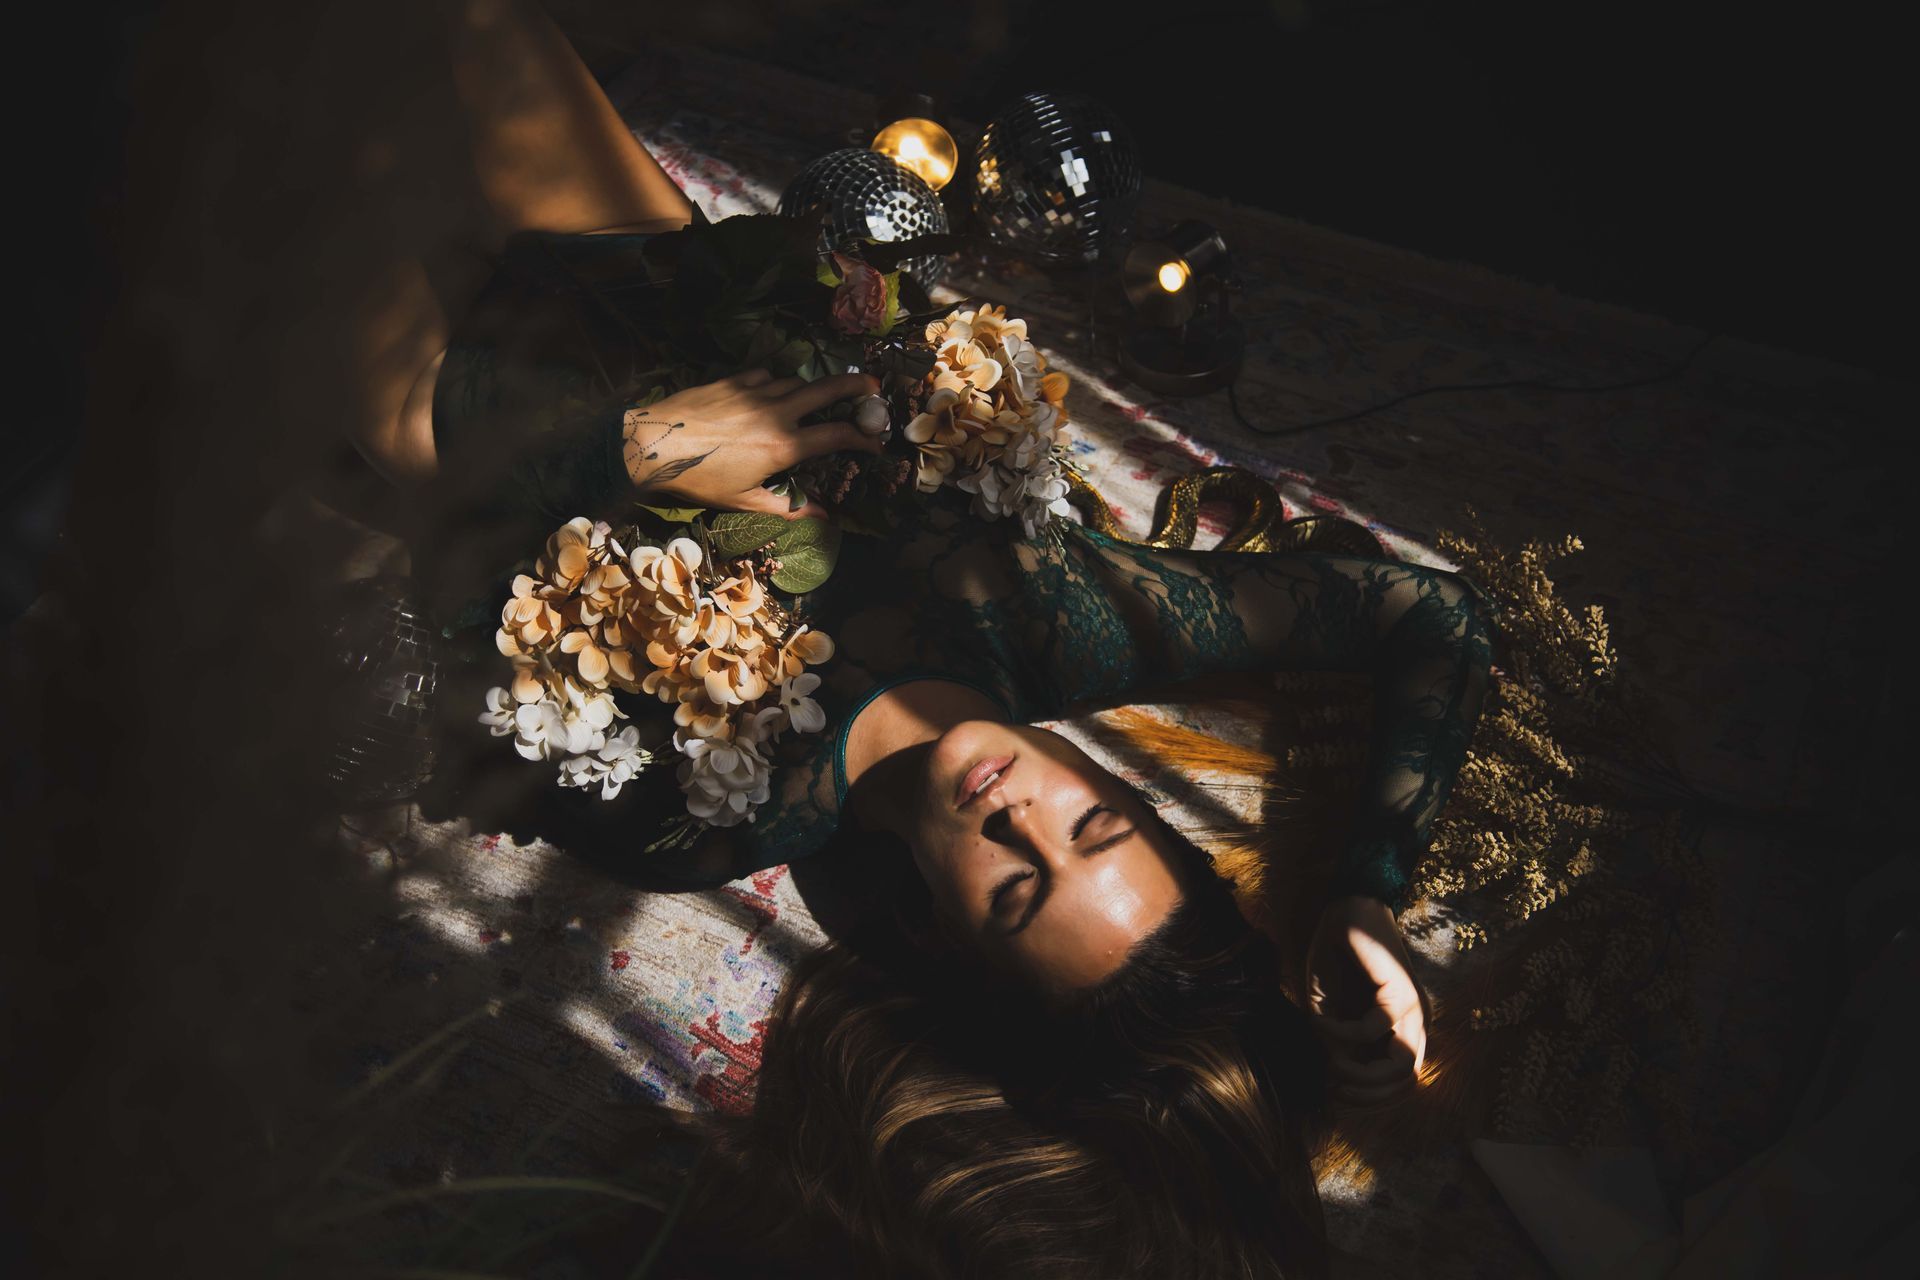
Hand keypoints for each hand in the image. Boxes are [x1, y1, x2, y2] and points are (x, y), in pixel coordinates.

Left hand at [620, 369, 885, 517]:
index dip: (863, 438)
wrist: (651, 445)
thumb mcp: (743, 501)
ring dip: (812, 389)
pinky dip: (777, 382)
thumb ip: (787, 507)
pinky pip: (766, 375)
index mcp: (783, 446)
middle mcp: (776, 413)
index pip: (837, 435)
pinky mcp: (733, 380)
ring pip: (796, 382)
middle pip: (827, 391)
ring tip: (819, 398)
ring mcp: (754, 391)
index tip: (876, 442)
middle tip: (874, 386)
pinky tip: (773, 392)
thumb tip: (822, 518)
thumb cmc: (699, 479)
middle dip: (856, 387)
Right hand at [1304, 895, 1427, 1106]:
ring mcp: (1414, 1010)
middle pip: (1405, 1083)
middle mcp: (1415, 1025)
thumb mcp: (1331, 1012)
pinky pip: (1373, 1029)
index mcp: (1402, 1031)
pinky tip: (1320, 1021)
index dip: (1369, 1099)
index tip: (1334, 1094)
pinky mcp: (1402, 992)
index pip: (1400, 1084)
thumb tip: (1335, 1080)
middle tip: (1332, 1086)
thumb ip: (1338, 1045)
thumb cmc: (1337, 960)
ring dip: (1362, 1074)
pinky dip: (1340, 1031)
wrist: (1345, 914)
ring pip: (1402, 1067)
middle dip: (1366, 1094)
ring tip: (1331, 1065)